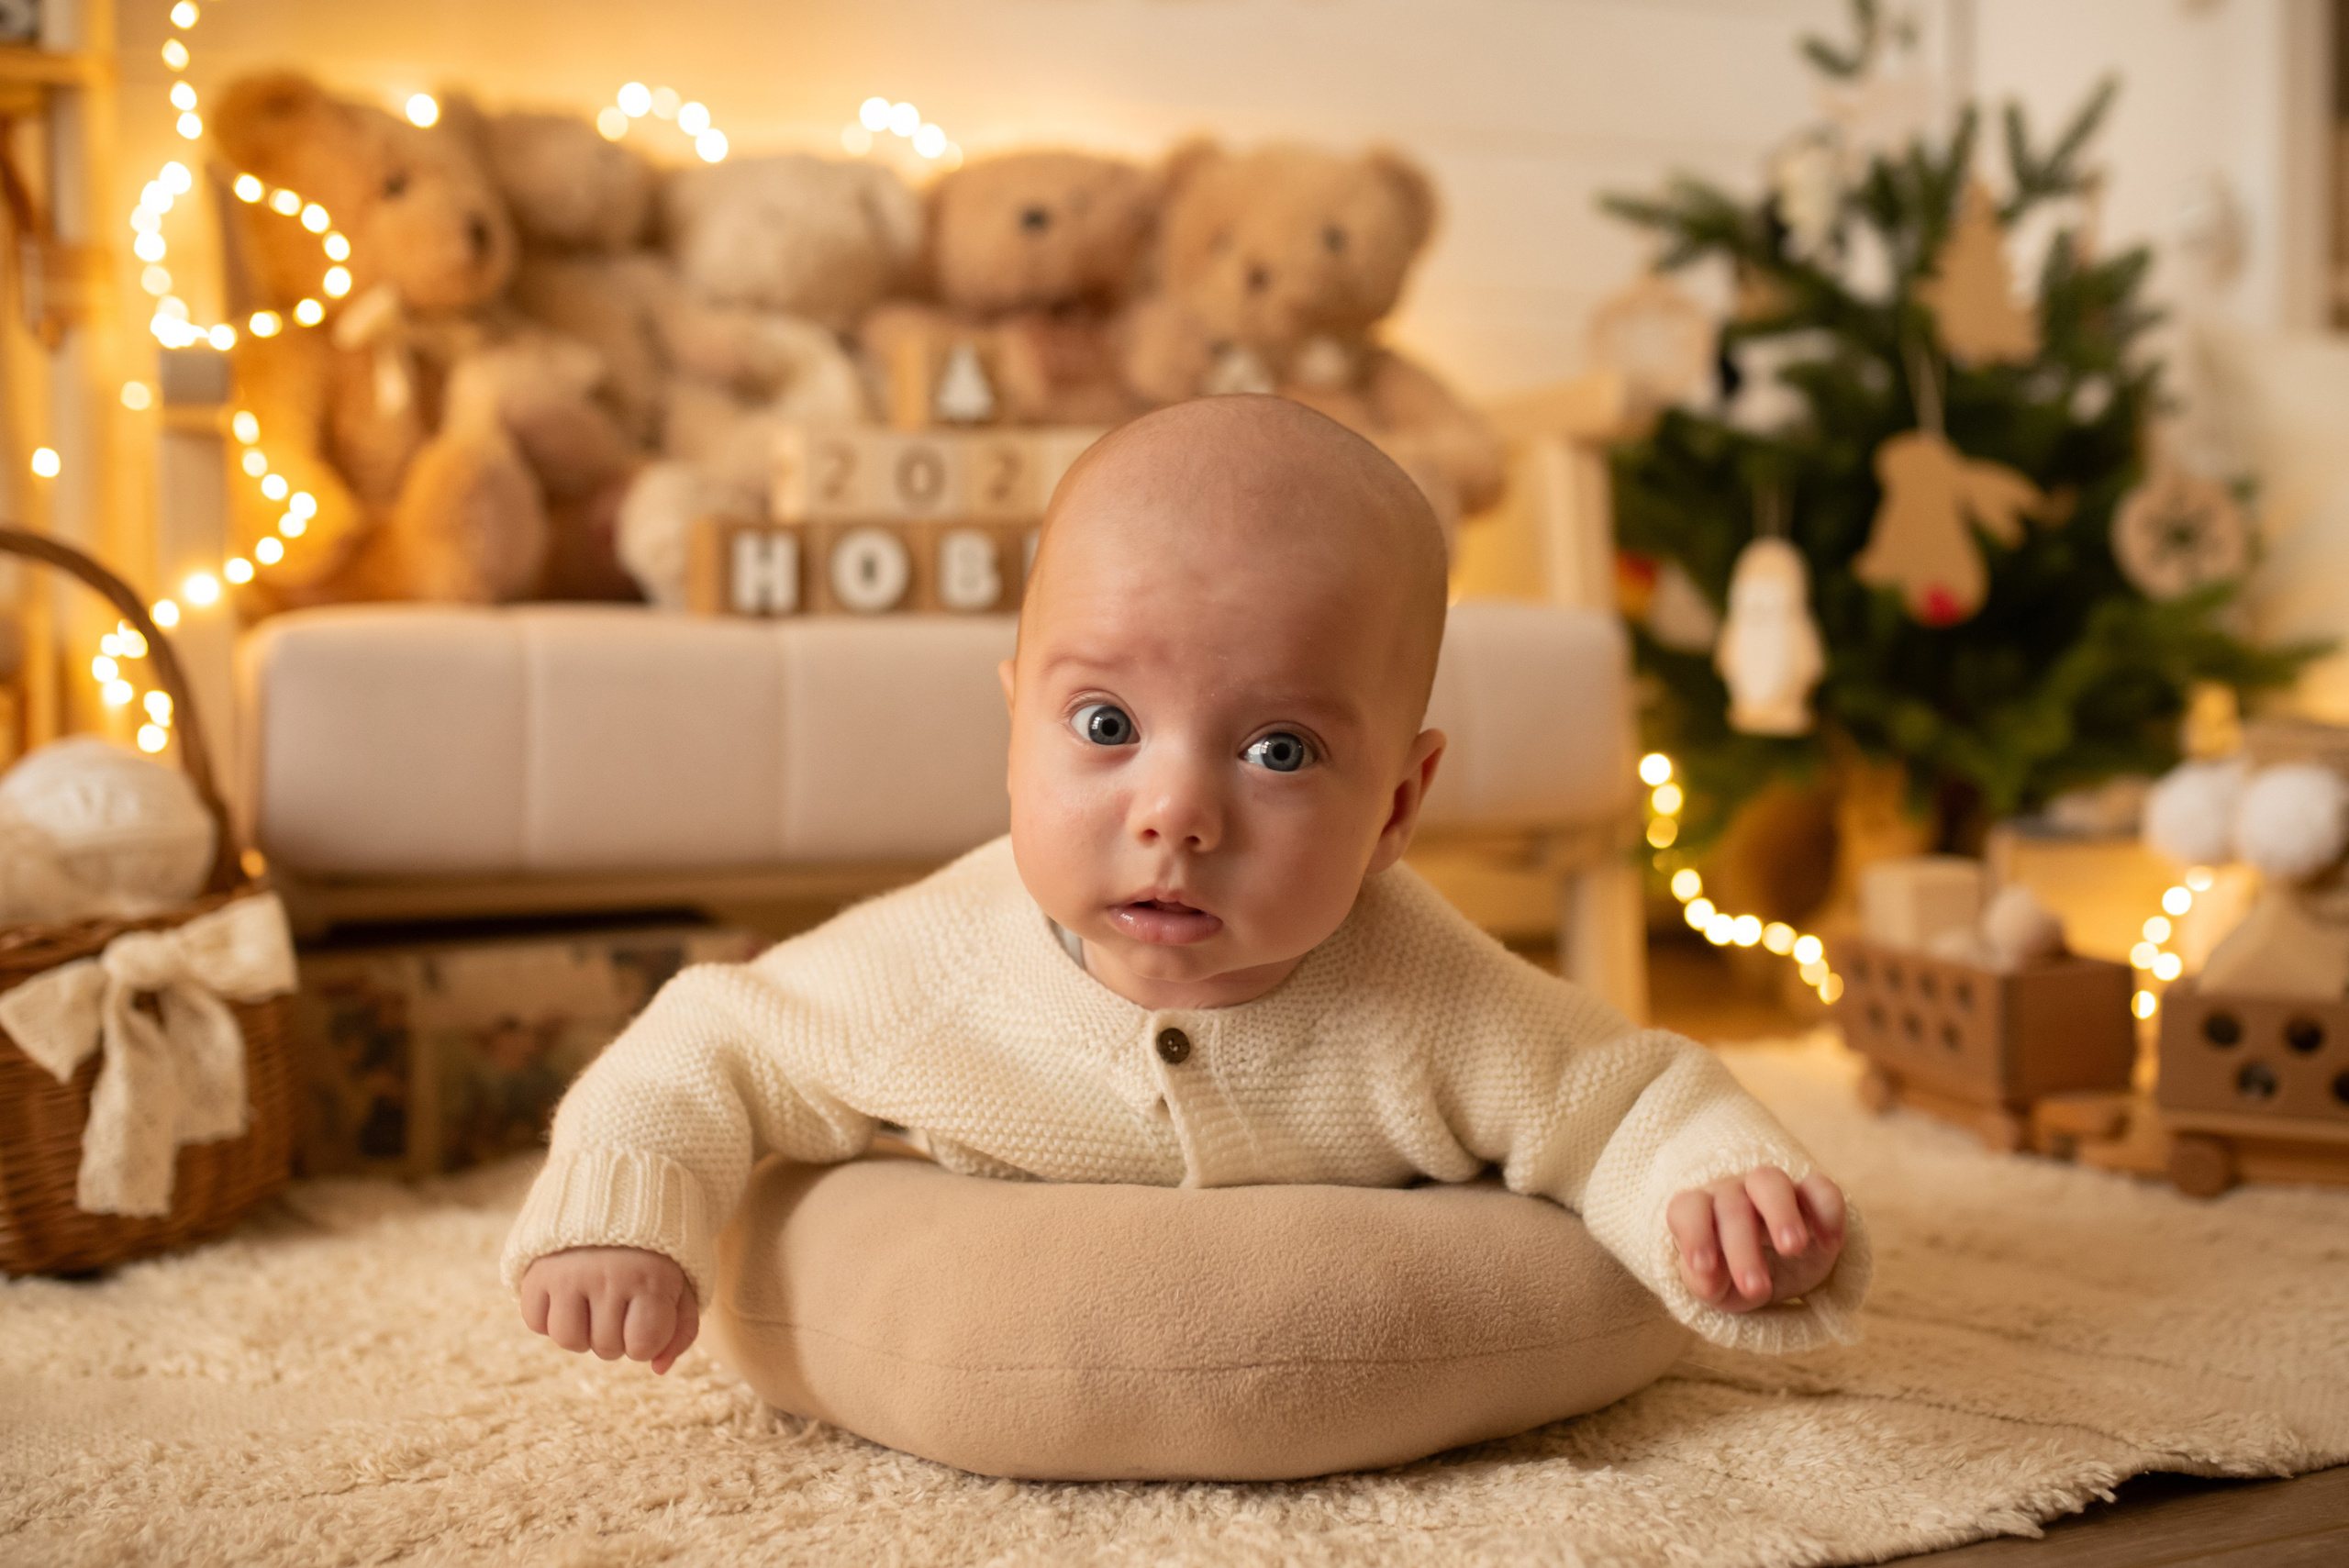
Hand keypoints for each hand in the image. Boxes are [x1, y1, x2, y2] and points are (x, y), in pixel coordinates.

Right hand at [519, 1246, 699, 1373]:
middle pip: (606, 1348)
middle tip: (621, 1300)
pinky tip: (568, 1292)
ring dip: (583, 1330)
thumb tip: (659, 1369)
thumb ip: (681, 1329)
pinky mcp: (535, 1271)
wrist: (613, 1192)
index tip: (648, 1315)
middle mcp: (606, 1276)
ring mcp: (567, 1274)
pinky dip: (550, 1316)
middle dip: (617, 1334)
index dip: (646, 1341)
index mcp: (649, 1277)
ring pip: (569, 1341)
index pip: (642, 1346)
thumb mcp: (681, 1282)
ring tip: (593, 1299)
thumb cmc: (654, 1249)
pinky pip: (536, 1322)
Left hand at [1667, 1168, 1845, 1314]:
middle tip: (1755, 1288)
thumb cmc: (1733, 1276)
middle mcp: (1733, 1193)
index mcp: (1702, 1212)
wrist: (1776, 1269)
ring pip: (1769, 1180)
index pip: (1687, 1208)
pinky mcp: (1812, 1196)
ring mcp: (1773, 1190)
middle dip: (1742, 1248)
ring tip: (1792, 1248)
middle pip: (1731, 1205)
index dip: (1693, 1234)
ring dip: (1780, 1213)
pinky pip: (1820, 1188)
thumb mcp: (1717, 1289)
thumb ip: (1704, 1283)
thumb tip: (1706, 1278)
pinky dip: (1826, 1211)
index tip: (1704, 1267)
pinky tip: (1829, 1245)